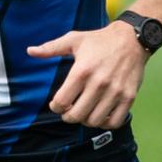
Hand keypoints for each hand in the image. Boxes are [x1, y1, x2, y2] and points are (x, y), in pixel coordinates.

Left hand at [27, 21, 147, 128]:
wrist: (132, 38)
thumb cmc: (99, 40)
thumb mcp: (73, 39)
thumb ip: (51, 48)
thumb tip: (30, 51)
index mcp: (82, 70)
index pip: (62, 101)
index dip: (55, 107)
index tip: (56, 104)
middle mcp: (99, 83)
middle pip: (77, 115)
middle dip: (68, 117)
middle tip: (68, 112)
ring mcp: (115, 91)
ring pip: (95, 121)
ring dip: (86, 121)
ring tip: (84, 112)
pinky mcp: (129, 97)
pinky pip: (115, 122)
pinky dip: (105, 123)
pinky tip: (100, 114)